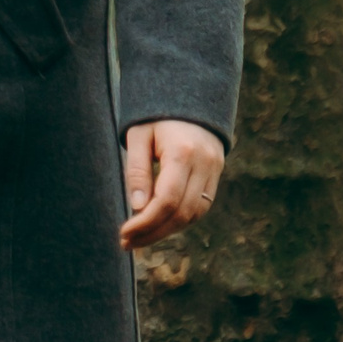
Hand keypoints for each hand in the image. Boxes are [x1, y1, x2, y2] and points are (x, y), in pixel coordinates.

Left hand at [119, 118, 224, 249]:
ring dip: (167, 231)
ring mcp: (215, 170)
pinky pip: (201, 207)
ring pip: (194, 214)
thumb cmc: (155, 115)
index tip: (124, 233)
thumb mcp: (138, 135)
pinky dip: (180, 220)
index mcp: (183, 152)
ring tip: (139, 238)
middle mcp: (205, 164)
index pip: (167, 199)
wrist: (189, 98)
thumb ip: (137, 170)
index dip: (146, 222)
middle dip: (154, 232)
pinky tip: (159, 225)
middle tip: (127, 243)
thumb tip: (137, 207)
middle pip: (181, 213)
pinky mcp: (217, 175)